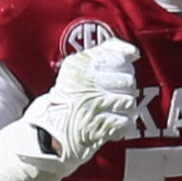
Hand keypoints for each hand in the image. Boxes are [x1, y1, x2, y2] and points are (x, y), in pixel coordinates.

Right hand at [26, 37, 140, 169]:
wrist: (50, 129)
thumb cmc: (68, 97)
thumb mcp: (77, 67)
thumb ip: (104, 52)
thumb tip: (131, 51)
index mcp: (80, 65)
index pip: (117, 58)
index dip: (124, 65)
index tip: (121, 68)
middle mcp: (86, 82)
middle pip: (128, 80)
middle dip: (126, 89)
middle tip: (114, 93)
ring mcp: (93, 104)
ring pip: (129, 101)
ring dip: (125, 108)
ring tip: (112, 108)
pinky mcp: (100, 125)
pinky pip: (126, 122)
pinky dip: (122, 125)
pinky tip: (111, 121)